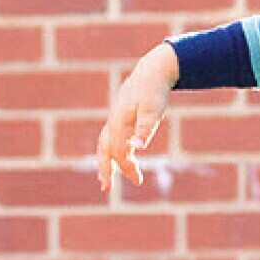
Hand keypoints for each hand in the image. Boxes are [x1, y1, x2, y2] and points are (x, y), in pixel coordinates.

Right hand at [96, 43, 178, 191]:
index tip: (138, 180)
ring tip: (105, 177)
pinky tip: (117, 156)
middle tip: (106, 188)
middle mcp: (113, 121)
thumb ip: (145, 130)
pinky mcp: (119, 116)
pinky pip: (109, 137)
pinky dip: (110, 149)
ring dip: (104, 161)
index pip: (119, 151)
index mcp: (119, 122)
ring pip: (104, 143)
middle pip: (105, 149)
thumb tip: (135, 148)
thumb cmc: (154, 91)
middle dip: (106, 168)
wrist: (152, 71)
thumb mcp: (153, 111)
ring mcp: (114, 118)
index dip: (127, 167)